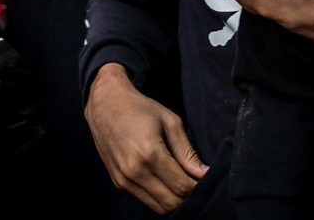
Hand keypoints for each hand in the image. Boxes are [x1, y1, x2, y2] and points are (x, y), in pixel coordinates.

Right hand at [84, 63, 206, 213]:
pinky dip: (159, 196)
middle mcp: (135, 171)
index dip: (198, 187)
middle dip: (187, 197)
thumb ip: (187, 151)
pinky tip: (166, 181)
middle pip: (171, 203)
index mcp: (150, 154)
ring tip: (182, 182)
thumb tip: (204, 173)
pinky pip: (145, 200)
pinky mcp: (118, 183)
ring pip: (158, 207)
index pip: (181, 186)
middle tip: (196, 182)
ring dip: (173, 200)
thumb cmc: (142, 109)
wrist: (106, 106)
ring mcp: (124, 180)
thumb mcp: (170, 122)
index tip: (206, 179)